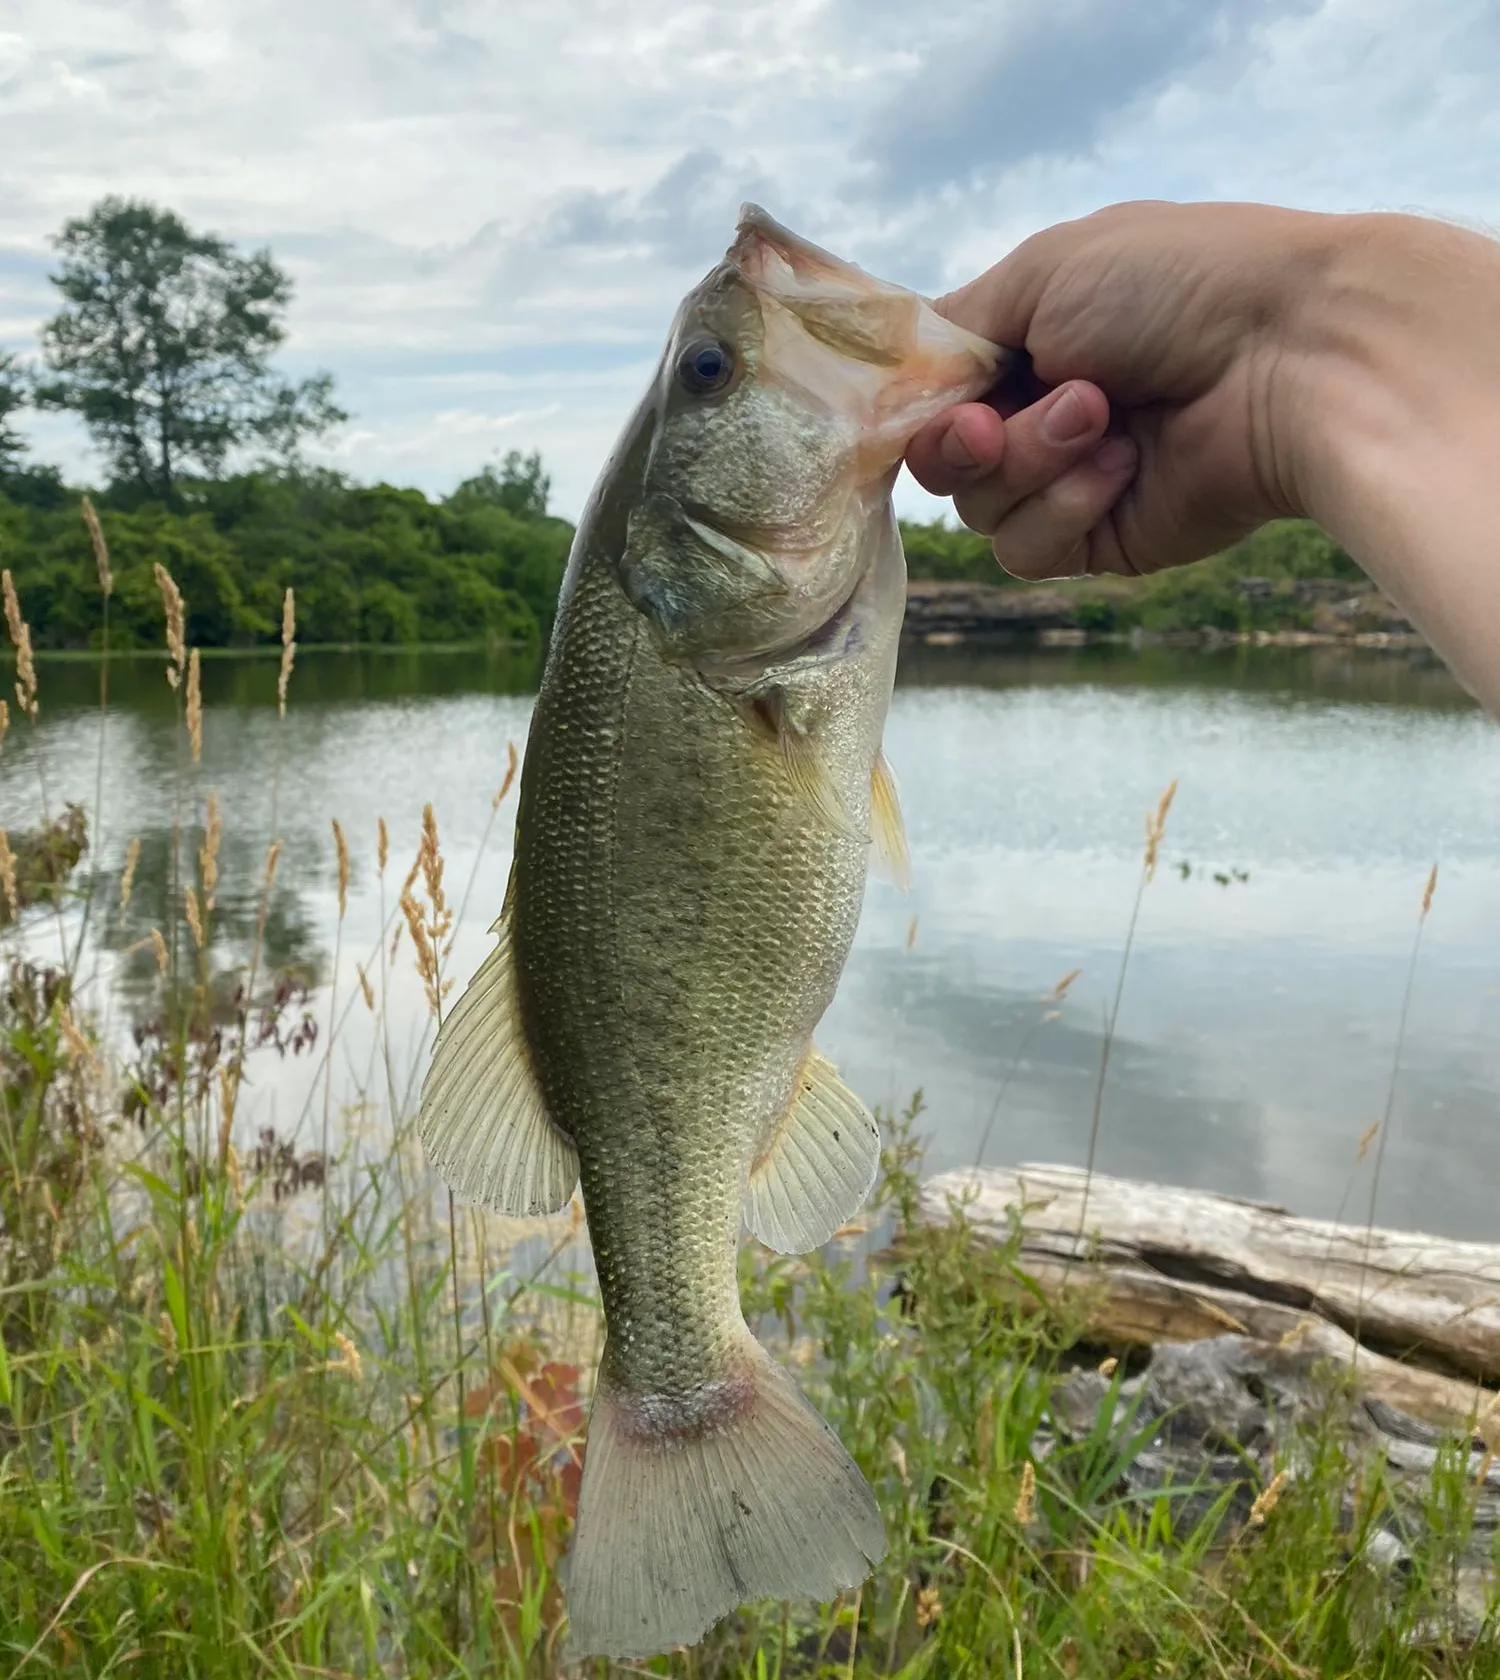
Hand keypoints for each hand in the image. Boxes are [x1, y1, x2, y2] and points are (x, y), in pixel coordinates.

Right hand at [906, 201, 1344, 579]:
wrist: (1287, 354)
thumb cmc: (1172, 288)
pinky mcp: (1102, 541)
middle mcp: (1042, 416)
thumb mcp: (1042, 273)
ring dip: (1029, 462)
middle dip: (966, 443)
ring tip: (1104, 417)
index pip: (933, 397)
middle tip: (998, 419)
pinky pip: (1029, 550)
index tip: (930, 400)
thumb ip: (954, 328)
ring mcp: (1071, 482)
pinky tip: (1123, 466)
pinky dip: (1065, 507)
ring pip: (980, 513)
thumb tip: (899, 381)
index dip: (918, 408)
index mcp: (1029, 344)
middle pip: (942, 465)